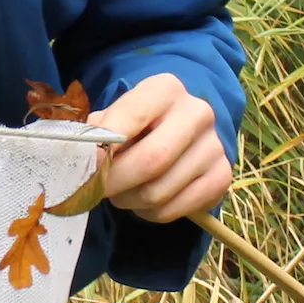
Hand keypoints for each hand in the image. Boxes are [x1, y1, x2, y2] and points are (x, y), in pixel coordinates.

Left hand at [87, 73, 232, 222]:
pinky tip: (143, 201)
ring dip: (128, 200)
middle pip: (152, 160)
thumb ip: (97, 132)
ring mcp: (214, 146)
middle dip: (115, 182)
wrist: (182, 129)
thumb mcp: (116, 114)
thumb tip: (82, 159)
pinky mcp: (221, 177)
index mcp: (165, 89)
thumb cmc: (138, 123)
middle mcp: (197, 112)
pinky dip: (149, 213)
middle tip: (94, 191)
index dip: (105, 145)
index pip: (132, 116)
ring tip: (121, 192)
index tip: (86, 165)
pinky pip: (173, 210)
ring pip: (159, 191)